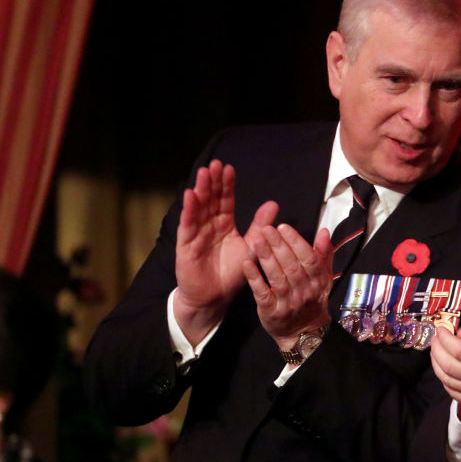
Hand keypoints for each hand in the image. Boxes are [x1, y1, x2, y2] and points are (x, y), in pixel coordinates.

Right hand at [173, 160, 277, 343]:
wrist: (215, 297)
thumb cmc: (232, 272)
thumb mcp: (251, 246)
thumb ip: (260, 226)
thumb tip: (274, 203)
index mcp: (224, 224)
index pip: (225, 200)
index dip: (226, 185)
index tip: (229, 168)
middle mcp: (209, 225)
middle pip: (210, 199)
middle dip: (212, 182)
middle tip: (214, 164)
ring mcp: (196, 234)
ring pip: (198, 208)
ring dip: (200, 190)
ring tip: (203, 173)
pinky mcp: (186, 245)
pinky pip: (188, 225)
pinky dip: (189, 210)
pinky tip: (190, 195)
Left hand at [243, 223, 333, 350]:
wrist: (303, 332)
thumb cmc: (311, 300)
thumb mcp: (323, 277)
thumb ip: (323, 254)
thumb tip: (324, 232)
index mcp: (318, 281)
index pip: (309, 258)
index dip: (296, 242)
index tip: (284, 227)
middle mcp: (304, 292)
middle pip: (292, 266)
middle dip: (278, 245)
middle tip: (267, 229)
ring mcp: (288, 302)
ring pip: (277, 278)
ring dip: (266, 258)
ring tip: (257, 240)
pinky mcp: (271, 311)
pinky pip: (262, 293)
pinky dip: (255, 278)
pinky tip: (247, 264)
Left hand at [431, 293, 460, 415]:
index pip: (459, 350)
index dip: (446, 338)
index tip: (440, 329)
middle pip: (449, 365)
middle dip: (437, 350)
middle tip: (434, 338)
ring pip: (448, 380)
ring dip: (437, 365)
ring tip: (435, 352)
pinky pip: (455, 393)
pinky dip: (445, 381)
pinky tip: (444, 370)